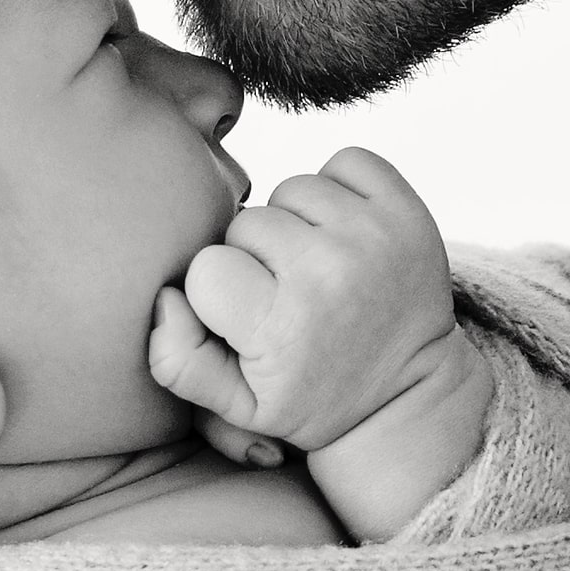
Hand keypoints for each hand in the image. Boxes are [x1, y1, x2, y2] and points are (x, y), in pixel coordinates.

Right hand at [150, 148, 456, 450]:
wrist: (406, 394)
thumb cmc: (312, 398)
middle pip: (246, 222)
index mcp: (280, 325)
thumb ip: (177, 360)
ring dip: (294, 222)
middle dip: (254, 255)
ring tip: (312, 266)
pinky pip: (347, 163)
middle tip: (283, 295)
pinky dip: (339, 190)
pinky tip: (342, 235)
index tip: (248, 318)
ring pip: (291, 189)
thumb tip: (163, 296)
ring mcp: (372, 235)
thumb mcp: (236, 407)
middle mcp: (327, 272)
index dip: (218, 291)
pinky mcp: (406, 210)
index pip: (206, 267)